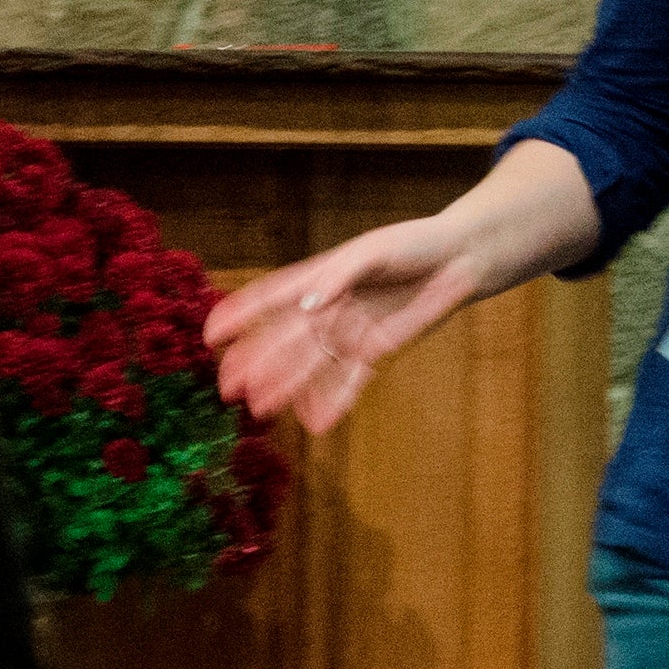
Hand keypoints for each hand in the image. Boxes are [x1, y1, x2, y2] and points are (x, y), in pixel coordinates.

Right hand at [203, 218, 483, 434]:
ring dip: (287, 387)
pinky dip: (334, 402)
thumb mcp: (372, 251)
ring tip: (263, 409)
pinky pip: (350, 381)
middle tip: (229, 387)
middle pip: (284, 340)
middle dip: (256, 363)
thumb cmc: (410, 244)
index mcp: (319, 279)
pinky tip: (316, 424)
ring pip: (311, 366)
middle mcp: (327, 309)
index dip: (239, 314)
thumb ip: (338, 277)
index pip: (270, 298)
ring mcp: (349, 333)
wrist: (457, 260)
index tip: (211, 334)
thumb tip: (310, 306)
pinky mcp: (376, 352)